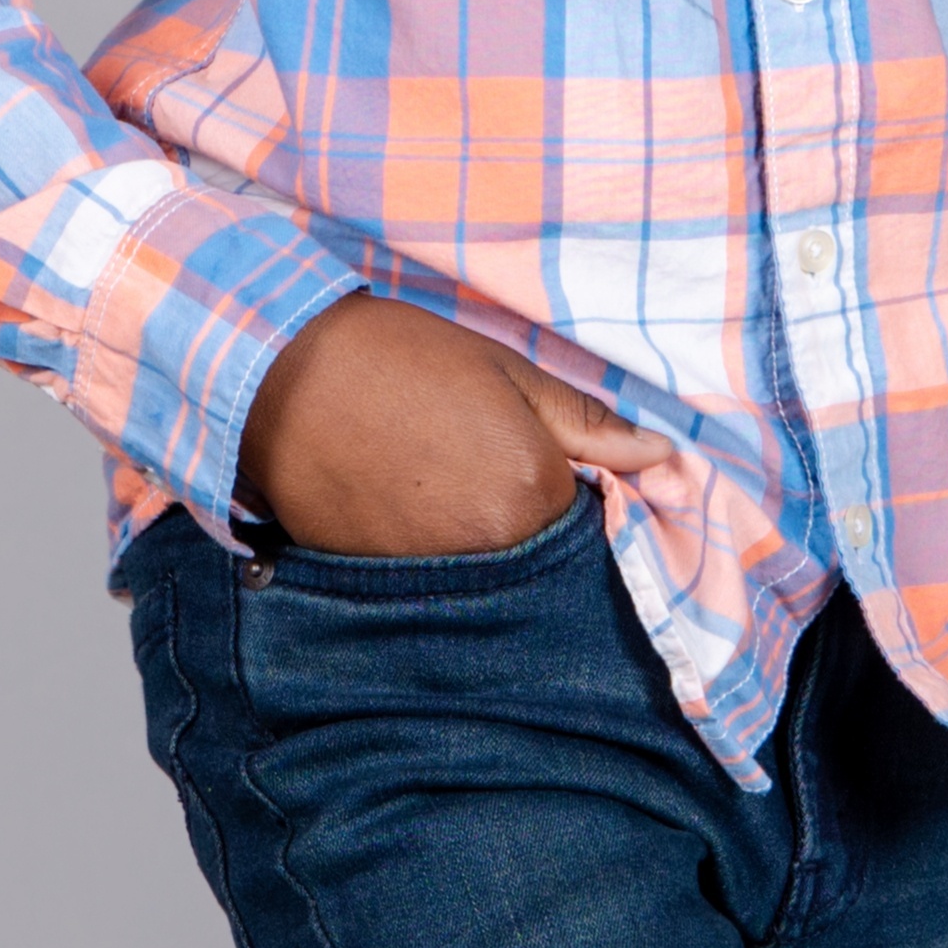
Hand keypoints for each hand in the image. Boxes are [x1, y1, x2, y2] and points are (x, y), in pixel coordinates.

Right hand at [238, 295, 679, 559]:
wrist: (280, 372)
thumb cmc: (400, 358)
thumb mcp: (506, 372)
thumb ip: (589, 426)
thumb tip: (666, 460)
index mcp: (529, 496)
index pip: (595, 523)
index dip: (578, 493)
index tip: (550, 464)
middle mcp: (485, 554)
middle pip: (542, 562)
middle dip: (533, 527)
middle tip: (488, 472)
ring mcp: (428, 578)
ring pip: (489, 582)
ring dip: (483, 549)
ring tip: (444, 488)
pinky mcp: (376, 588)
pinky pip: (433, 589)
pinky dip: (434, 562)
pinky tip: (412, 511)